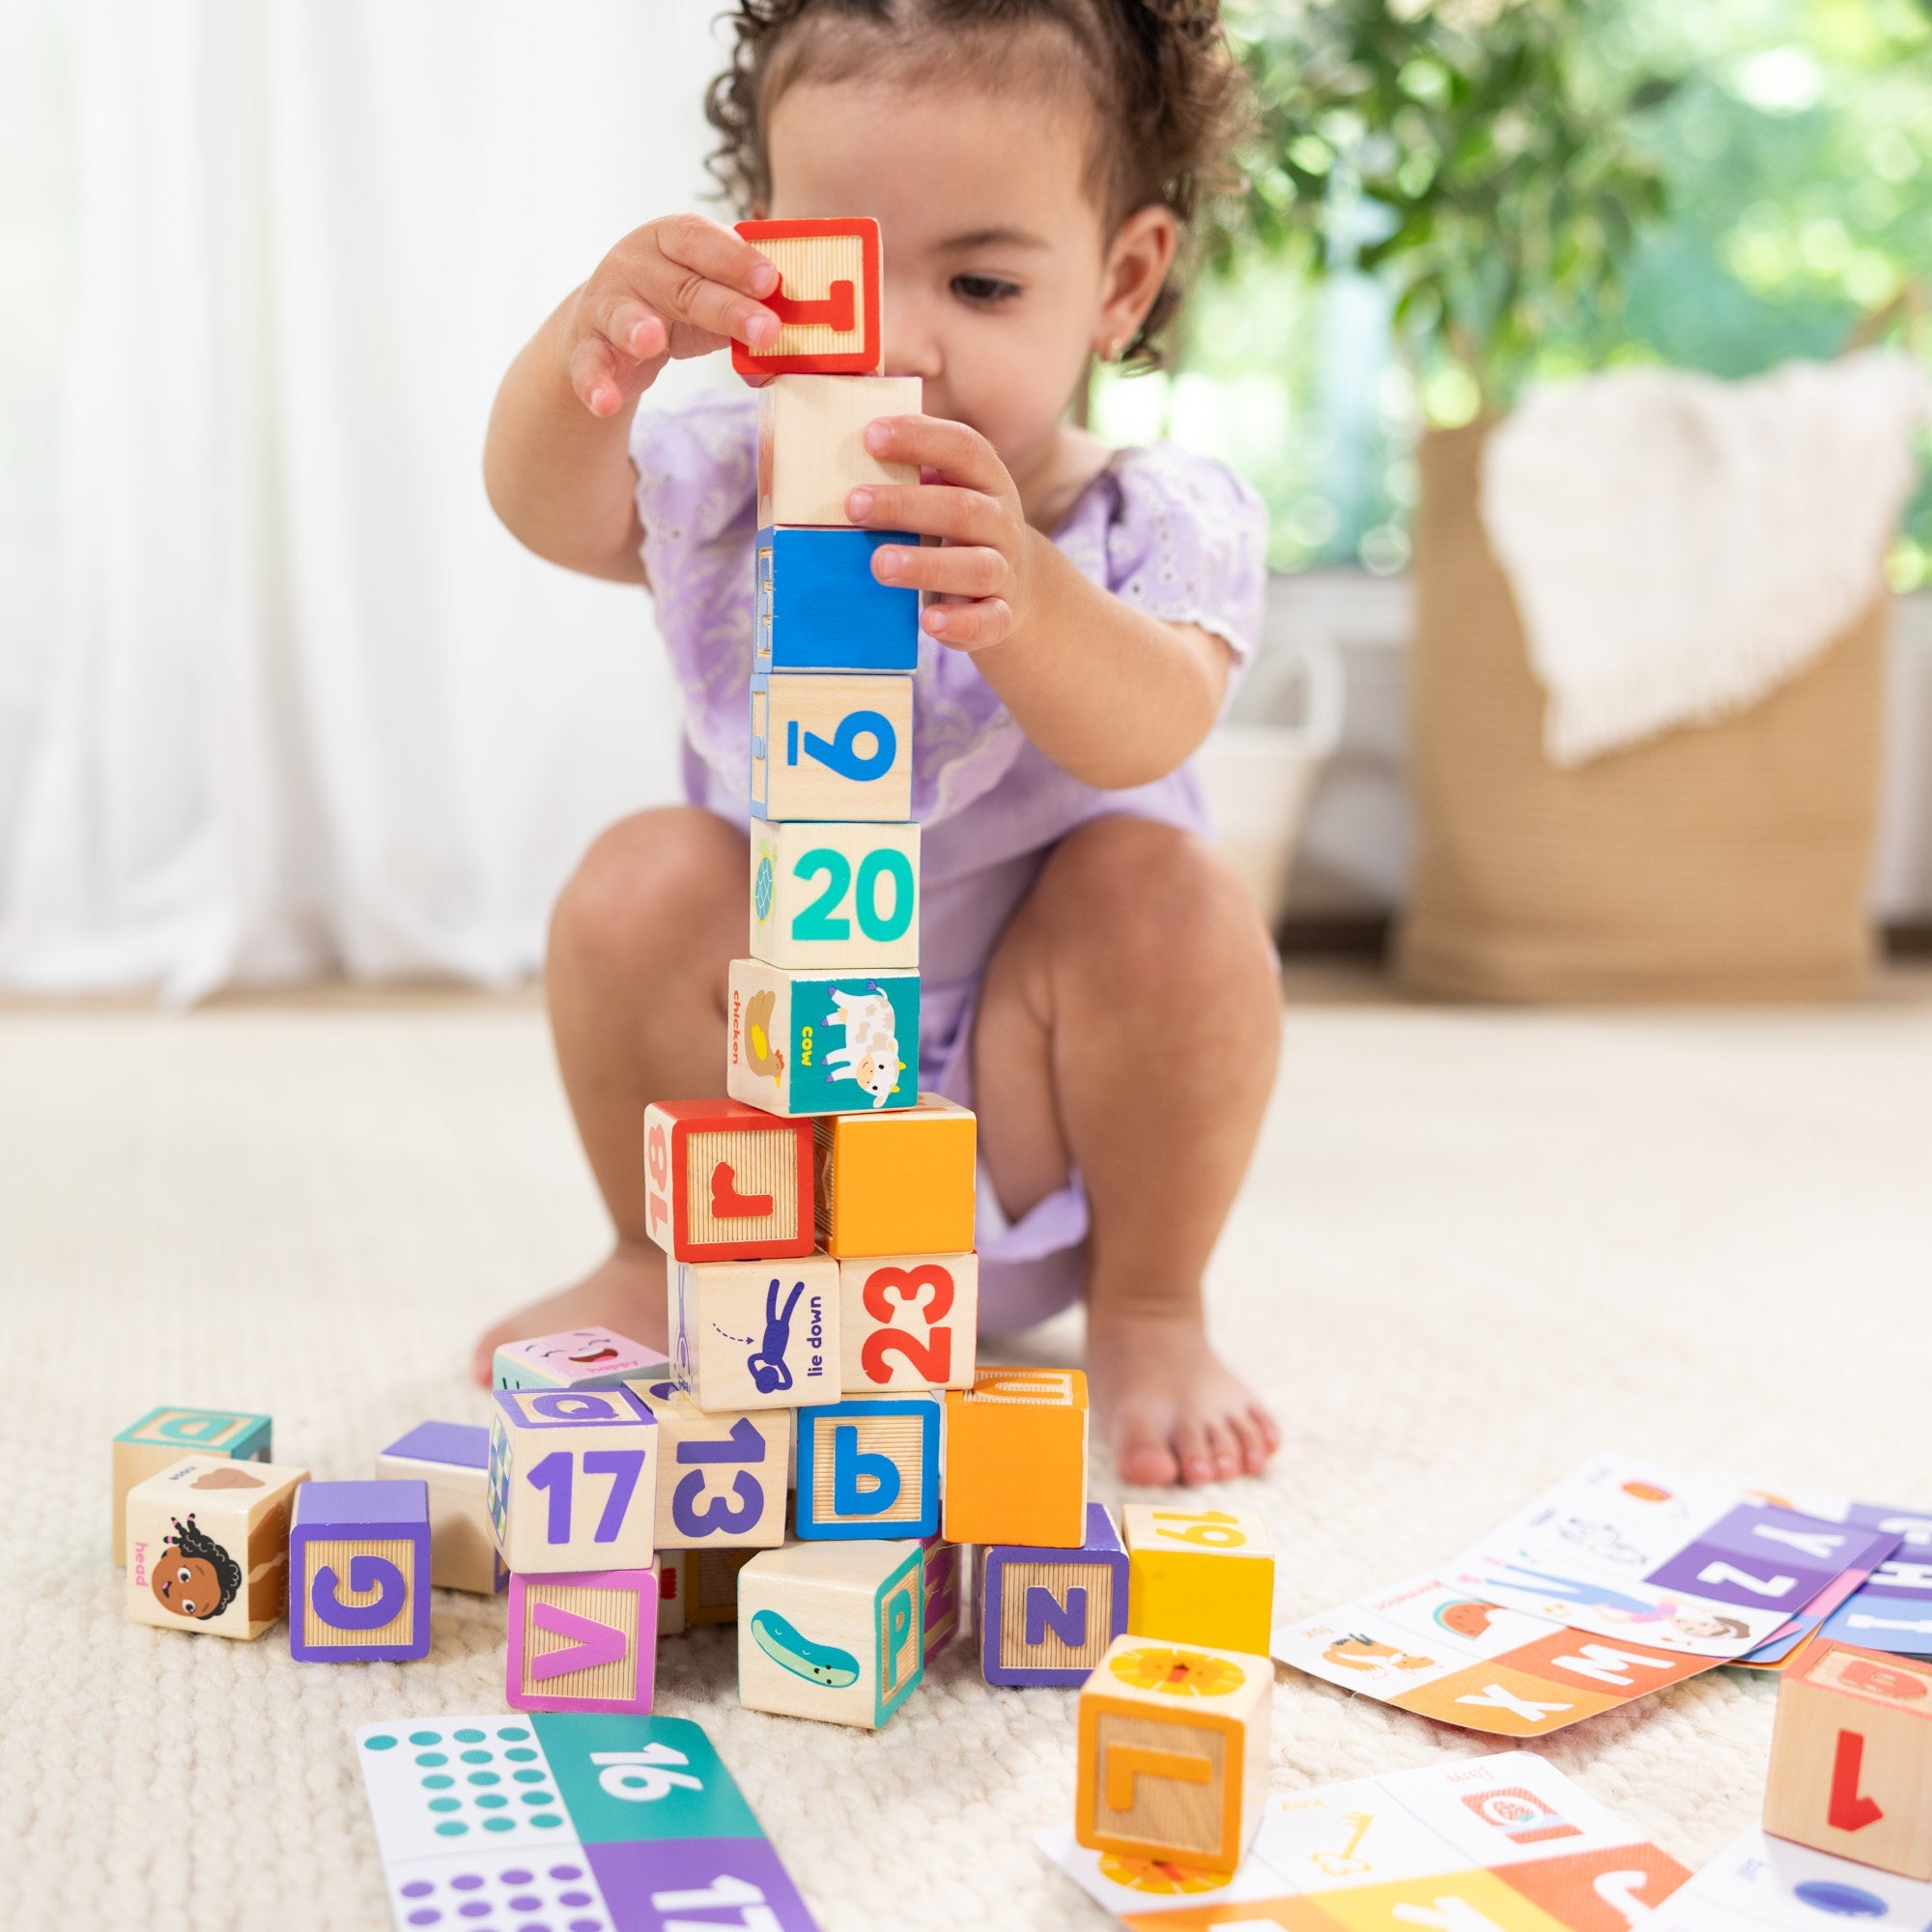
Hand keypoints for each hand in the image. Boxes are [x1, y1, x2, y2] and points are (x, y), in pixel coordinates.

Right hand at [562, 215, 782, 417]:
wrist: (607, 327)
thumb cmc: (674, 302)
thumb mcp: (710, 293)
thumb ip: (746, 303)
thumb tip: (800, 327)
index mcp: (670, 240)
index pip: (701, 240)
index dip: (737, 259)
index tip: (772, 281)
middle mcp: (633, 264)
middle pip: (680, 285)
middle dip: (724, 308)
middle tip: (766, 330)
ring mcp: (606, 305)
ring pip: (623, 316)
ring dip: (636, 327)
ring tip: (651, 339)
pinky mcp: (585, 346)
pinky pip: (588, 365)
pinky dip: (594, 384)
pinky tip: (604, 402)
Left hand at [846, 417, 1036, 651]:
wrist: (1016, 585)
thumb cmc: (955, 529)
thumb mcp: (940, 492)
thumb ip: (901, 472)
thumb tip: (814, 447)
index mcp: (985, 479)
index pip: (962, 448)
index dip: (919, 438)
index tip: (870, 436)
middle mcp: (1000, 521)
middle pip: (961, 509)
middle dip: (905, 506)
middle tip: (853, 505)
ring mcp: (1004, 570)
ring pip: (976, 566)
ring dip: (926, 565)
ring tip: (879, 564)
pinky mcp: (1001, 615)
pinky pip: (988, 620)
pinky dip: (960, 623)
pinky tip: (928, 622)